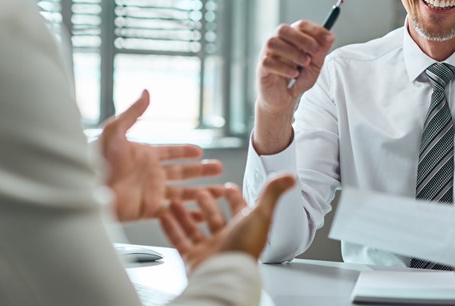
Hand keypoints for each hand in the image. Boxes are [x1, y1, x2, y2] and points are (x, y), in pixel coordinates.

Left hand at [100, 90, 223, 221]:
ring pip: (183, 192)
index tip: (200, 151)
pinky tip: (203, 216)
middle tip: (220, 169)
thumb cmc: (96, 159)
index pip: (172, 152)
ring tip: (222, 193)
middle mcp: (151, 173)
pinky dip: (189, 215)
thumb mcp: (114, 131)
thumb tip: (146, 91)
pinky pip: (172, 212)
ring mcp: (151, 192)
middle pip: (183, 172)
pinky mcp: (148, 209)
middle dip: (202, 171)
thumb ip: (133, 113)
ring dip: (201, 192)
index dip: (186, 151)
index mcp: (145, 154)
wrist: (86, 188)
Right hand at [158, 174, 295, 271]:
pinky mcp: (193, 259)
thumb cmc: (245, 248)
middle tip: (200, 191)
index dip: (234, 197)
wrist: (226, 276)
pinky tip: (164, 215)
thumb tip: (290, 177)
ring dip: (185, 214)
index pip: (239, 210)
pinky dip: (171, 228)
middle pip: (215, 218)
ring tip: (176, 200)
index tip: (228, 186)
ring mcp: (210, 250)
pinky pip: (179, 241)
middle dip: (208, 204)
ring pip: (195, 229)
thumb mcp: (261, 213)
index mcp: (244, 228)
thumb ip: (272, 193)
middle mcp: (227, 239)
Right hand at [253, 20, 333, 153]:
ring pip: (273, 42)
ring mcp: (267, 54)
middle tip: (315, 51)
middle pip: (283, 29)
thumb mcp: (314, 66)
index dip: (315, 30)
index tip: (328, 39)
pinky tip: (293, 74)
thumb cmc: (297, 79)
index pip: (300, 25)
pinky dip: (284, 68)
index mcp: (291, 39)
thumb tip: (330, 37)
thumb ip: (321, 52)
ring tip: (304, 64)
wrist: (283, 99)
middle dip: (302, 39)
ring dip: (292, 52)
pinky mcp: (261, 68)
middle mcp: (277, 43)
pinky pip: (268, 62)